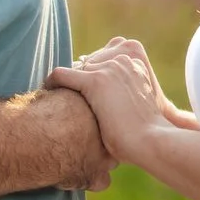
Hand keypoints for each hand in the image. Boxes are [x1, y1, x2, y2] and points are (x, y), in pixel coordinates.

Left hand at [58, 38, 199, 130]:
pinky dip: (51, 83)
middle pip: (87, 62)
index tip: (81, 90)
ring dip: (67, 83)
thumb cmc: (147, 131)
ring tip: (56, 98)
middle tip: (67, 96)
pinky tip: (46, 93)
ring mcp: (109, 67)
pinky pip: (61, 75)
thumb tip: (111, 102)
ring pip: (75, 68)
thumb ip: (125, 91)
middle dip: (79, 78)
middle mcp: (123, 58)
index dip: (90, 74)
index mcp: (136, 60)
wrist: (152, 140)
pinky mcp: (95, 81)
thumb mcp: (140, 102)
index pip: (102, 58)